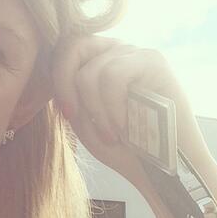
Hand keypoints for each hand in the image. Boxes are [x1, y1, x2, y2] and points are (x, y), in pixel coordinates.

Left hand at [49, 35, 210, 189]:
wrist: (162, 171)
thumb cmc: (122, 147)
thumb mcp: (83, 121)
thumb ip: (67, 95)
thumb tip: (53, 73)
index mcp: (97, 60)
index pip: (65, 49)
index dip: (58, 80)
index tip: (67, 113)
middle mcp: (116, 51)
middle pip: (73, 46)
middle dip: (65, 85)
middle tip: (75, 115)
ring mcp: (135, 54)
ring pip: (91, 71)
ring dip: (96, 110)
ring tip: (112, 134)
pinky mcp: (153, 62)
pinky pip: (114, 75)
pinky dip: (112, 106)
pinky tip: (124, 127)